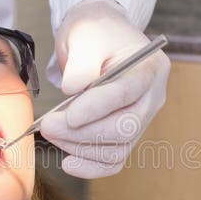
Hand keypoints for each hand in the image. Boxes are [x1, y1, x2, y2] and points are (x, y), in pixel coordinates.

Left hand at [40, 0, 169, 177]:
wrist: (101, 37)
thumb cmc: (95, 34)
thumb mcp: (84, 36)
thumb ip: (81, 65)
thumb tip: (73, 92)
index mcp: (149, 68)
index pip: (126, 93)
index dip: (97, 108)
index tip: (68, 116)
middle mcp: (152, 97)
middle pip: (124, 127)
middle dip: (81, 132)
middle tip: (48, 125)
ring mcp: (142, 119)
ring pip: (117, 149)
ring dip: (80, 148)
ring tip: (52, 133)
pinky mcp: (128, 135)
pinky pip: (114, 160)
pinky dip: (91, 166)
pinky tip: (68, 162)